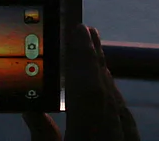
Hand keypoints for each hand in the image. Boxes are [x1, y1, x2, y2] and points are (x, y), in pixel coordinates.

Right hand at [22, 26, 139, 140]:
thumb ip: (42, 134)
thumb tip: (30, 108)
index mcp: (89, 135)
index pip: (88, 88)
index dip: (83, 56)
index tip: (79, 28)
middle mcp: (113, 135)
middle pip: (104, 89)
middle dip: (93, 57)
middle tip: (85, 29)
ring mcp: (127, 140)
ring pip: (115, 101)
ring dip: (103, 73)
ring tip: (92, 51)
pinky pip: (123, 115)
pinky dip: (112, 96)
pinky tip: (107, 88)